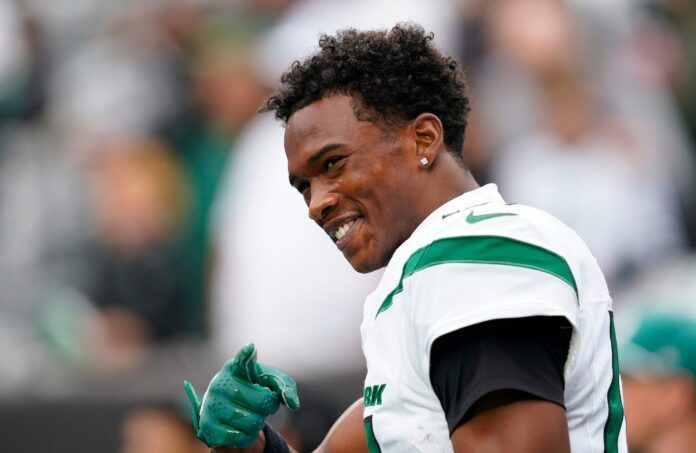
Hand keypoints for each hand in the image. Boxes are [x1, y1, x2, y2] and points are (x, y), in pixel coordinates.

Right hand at [184, 343, 299, 447]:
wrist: (225, 414)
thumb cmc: (251, 393)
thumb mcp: (269, 383)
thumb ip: (285, 387)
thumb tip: (293, 403)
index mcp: (234, 368)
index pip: (242, 360)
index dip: (247, 355)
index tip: (250, 348)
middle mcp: (219, 384)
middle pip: (261, 402)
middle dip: (268, 407)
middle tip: (262, 405)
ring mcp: (211, 405)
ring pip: (253, 422)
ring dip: (258, 423)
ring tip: (250, 415)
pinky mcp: (208, 427)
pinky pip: (242, 437)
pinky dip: (248, 436)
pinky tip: (240, 427)